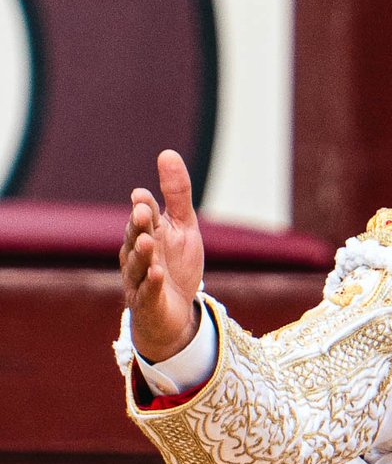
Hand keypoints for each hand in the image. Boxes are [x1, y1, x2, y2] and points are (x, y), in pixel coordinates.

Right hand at [121, 149, 205, 361]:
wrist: (174, 311)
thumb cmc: (175, 264)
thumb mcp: (183, 226)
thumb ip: (177, 193)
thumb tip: (168, 153)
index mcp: (145, 233)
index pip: (145, 216)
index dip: (145, 207)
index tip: (143, 195)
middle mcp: (137, 254)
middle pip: (136, 237)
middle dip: (139, 225)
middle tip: (142, 211)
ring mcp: (139, 278)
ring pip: (137, 264)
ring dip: (142, 252)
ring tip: (148, 241)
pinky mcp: (147, 301)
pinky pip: (146, 292)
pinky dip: (150, 283)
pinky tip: (156, 274)